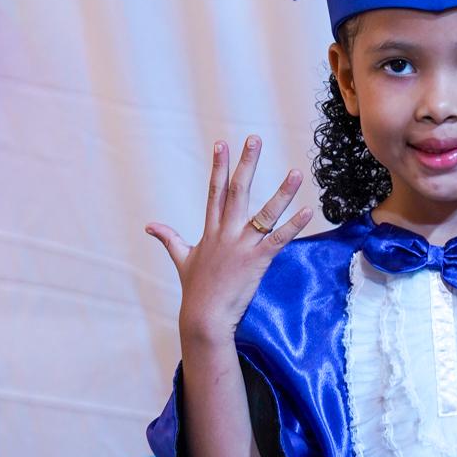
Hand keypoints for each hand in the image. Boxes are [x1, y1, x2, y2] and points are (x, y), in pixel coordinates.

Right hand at [145, 135, 311, 342]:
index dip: (219, 167)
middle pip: (238, 191)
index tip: (222, 144)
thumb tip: (149, 226)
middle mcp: (226, 233)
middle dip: (246, 164)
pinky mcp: (256, 261)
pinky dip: (294, 226)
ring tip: (296, 173)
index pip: (215, 191)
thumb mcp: (181, 260)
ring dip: (282, 192)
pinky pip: (278, 239)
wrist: (204, 318)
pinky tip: (307, 212)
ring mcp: (241, 246)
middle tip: (255, 139)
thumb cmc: (195, 290)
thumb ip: (169, 238)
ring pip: (264, 213)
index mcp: (211, 231)